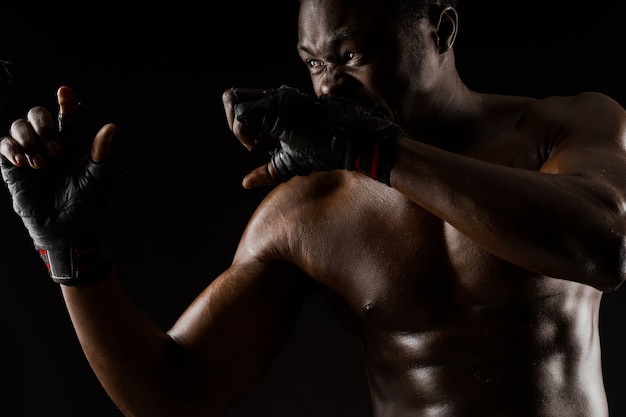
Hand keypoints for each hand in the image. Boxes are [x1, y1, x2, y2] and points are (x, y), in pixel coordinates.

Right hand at [0, 86, 115, 284]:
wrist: (68, 228)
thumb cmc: (88, 203)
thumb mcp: (98, 176)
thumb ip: (101, 151)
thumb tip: (111, 126)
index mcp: (73, 142)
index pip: (68, 114)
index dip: (66, 101)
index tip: (64, 92)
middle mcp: (50, 143)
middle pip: (38, 114)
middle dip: (44, 124)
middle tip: (56, 150)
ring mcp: (30, 152)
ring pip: (18, 126)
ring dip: (28, 139)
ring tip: (41, 164)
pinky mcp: (13, 166)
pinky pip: (4, 145)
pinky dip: (11, 148)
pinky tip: (24, 162)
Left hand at [222, 86, 402, 187]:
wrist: (347, 144)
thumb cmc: (323, 151)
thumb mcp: (289, 163)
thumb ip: (267, 172)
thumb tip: (244, 183)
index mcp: (277, 107)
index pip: (241, 102)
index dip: (238, 123)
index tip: (253, 143)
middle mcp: (275, 99)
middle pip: (232, 97)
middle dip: (232, 121)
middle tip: (251, 142)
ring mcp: (278, 100)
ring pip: (234, 100)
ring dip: (237, 125)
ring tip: (254, 142)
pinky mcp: (280, 107)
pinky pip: (245, 111)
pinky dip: (242, 129)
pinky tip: (257, 143)